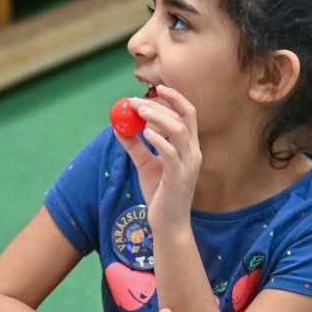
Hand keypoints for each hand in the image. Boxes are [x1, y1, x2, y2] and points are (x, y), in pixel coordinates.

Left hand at [115, 85, 199, 236]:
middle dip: (161, 104)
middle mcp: (193, 152)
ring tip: (139, 111)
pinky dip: (159, 140)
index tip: (157, 88)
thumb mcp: (145, 165)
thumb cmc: (160, 193)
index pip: (188, 114)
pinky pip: (171, 154)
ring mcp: (188, 165)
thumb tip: (118, 127)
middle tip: (136, 101)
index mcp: (189, 147)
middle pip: (183, 117)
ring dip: (159, 117)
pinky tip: (145, 134)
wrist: (168, 223)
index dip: (175, 98)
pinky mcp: (179, 177)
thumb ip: (134, 146)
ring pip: (179, 131)